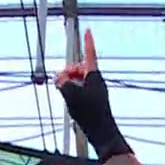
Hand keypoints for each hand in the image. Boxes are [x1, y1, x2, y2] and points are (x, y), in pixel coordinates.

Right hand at [54, 29, 130, 160]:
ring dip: (70, 85)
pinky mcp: (95, 101)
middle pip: (80, 69)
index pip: (89, 54)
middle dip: (69, 73)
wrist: (103, 134)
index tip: (88, 31)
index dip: (87, 42)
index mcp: (94, 76)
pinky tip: (71, 106)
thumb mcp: (70, 94)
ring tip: (66, 98)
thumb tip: (60, 78)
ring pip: (79, 81)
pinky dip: (74, 94)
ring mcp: (96, 92)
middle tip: (61, 83)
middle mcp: (97, 81)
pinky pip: (81, 91)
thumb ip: (63, 82)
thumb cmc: (90, 114)